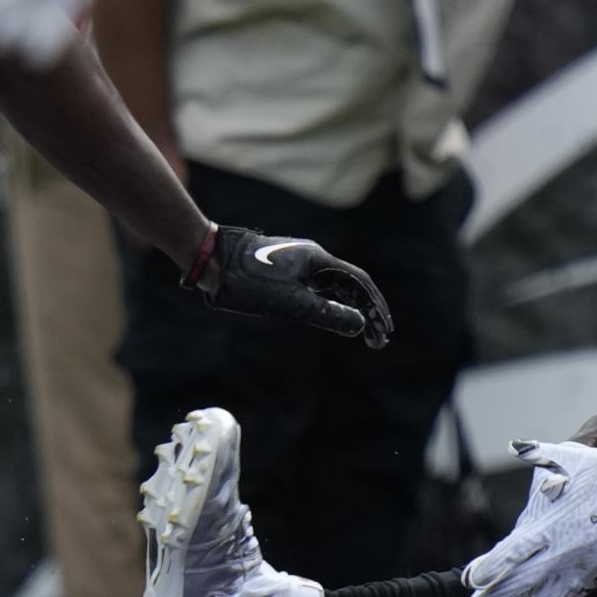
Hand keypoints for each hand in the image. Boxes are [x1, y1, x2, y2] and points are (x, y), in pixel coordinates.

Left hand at [191, 226, 394, 347]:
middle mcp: (314, 257)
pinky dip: (333, 303)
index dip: (376, 307)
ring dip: (351, 308)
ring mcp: (300, 261)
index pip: (360, 283)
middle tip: (377, 339)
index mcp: (319, 259)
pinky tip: (335, 316)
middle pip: (352, 284)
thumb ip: (328, 314)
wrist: (212, 260)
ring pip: (336, 286)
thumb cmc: (250, 281)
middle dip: (367, 311)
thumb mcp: (292, 304)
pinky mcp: (287, 269)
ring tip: (362, 332)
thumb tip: (359, 325)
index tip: (384, 331)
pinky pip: (320, 286)